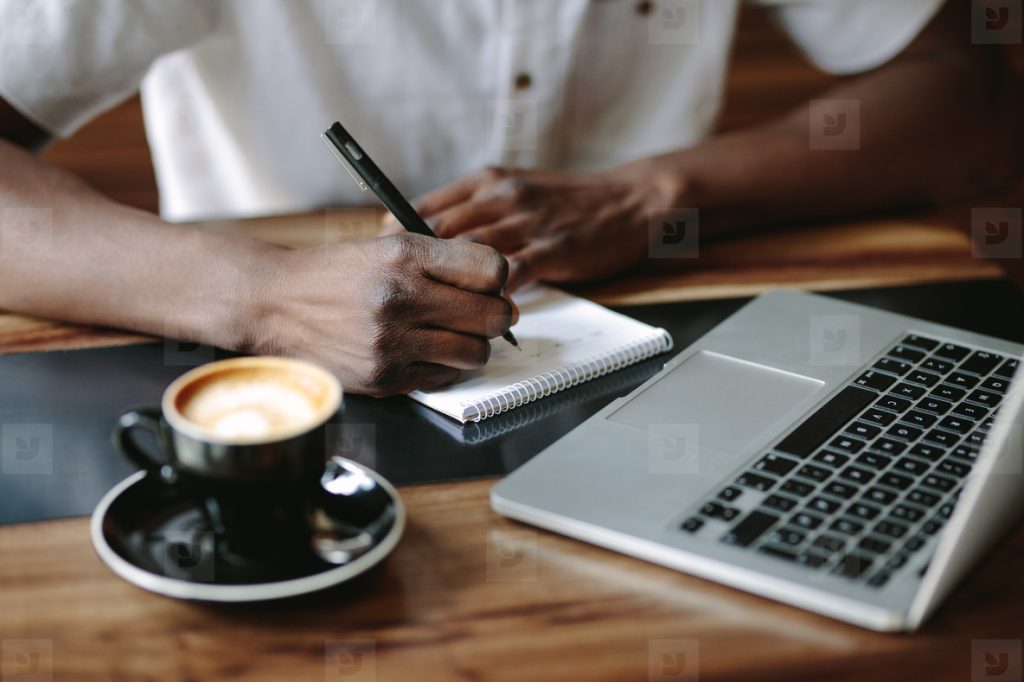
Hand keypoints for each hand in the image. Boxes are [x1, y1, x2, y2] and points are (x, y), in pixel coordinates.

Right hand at [247, 234, 514, 395]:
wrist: (273, 304)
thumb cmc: (336, 274)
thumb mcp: (386, 246)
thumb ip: (442, 260)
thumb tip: (500, 287)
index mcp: (405, 255)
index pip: (492, 270)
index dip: (496, 278)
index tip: (486, 284)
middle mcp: (400, 297)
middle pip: (493, 316)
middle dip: (495, 315)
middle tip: (481, 314)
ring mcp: (391, 342)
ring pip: (475, 353)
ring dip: (471, 345)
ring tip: (451, 334)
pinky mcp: (384, 377)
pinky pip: (444, 377)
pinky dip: (443, 366)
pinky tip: (422, 351)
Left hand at [391, 165, 681, 289]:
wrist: (631, 200)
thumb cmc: (571, 202)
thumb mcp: (517, 189)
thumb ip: (478, 210)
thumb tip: (433, 240)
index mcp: (487, 182)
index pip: (424, 207)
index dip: (398, 238)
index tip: (384, 264)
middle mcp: (500, 197)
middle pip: (437, 232)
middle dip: (413, 268)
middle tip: (396, 297)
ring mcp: (525, 222)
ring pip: (466, 256)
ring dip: (447, 287)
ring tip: (429, 314)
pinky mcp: (550, 249)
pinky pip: (508, 277)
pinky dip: (489, 299)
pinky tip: (480, 316)